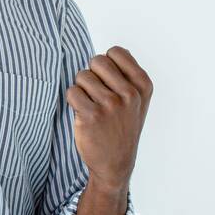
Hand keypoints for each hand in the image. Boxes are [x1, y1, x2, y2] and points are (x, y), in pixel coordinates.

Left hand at [65, 46, 152, 190]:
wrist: (115, 163)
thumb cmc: (122, 127)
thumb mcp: (137, 100)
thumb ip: (128, 75)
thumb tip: (115, 51)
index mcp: (143, 85)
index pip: (115, 52)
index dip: (105, 65)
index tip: (108, 82)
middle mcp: (130, 93)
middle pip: (96, 60)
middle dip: (91, 74)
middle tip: (96, 94)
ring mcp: (111, 104)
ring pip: (82, 76)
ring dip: (81, 89)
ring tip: (91, 105)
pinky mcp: (91, 115)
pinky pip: (72, 92)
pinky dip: (73, 101)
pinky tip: (83, 114)